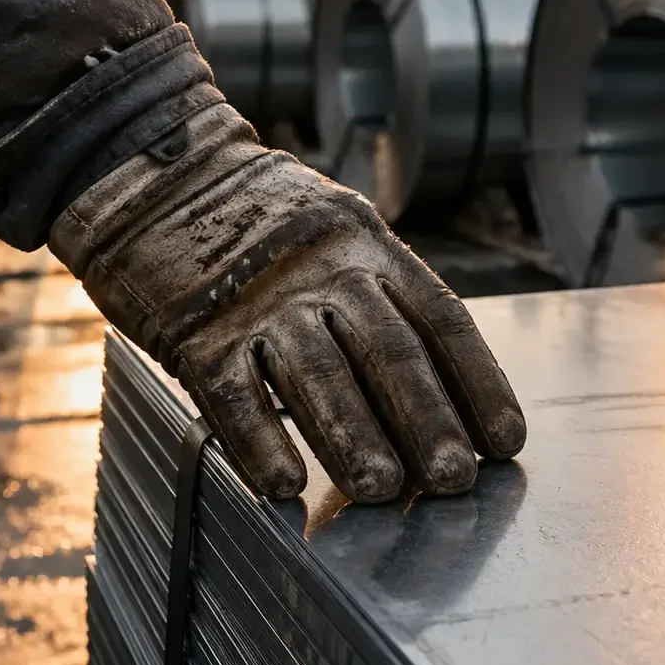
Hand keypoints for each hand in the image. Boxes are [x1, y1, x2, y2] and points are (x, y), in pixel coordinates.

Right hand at [50, 104, 525, 502]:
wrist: (160, 174)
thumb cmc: (259, 216)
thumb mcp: (334, 224)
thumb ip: (376, 284)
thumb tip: (435, 377)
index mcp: (363, 240)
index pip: (438, 316)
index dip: (477, 380)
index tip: (504, 438)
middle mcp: (320, 267)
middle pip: (387, 349)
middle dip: (428, 419)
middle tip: (455, 480)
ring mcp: (258, 298)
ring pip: (317, 375)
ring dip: (354, 438)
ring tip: (383, 491)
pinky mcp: (197, 328)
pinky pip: (232, 393)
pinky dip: (258, 441)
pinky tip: (283, 485)